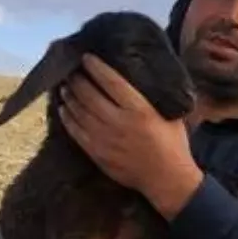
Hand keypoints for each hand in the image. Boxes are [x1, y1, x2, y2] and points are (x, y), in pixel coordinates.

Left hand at [58, 54, 202, 212]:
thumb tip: (144, 78)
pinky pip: (76, 132)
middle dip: (78, 80)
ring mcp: (105, 139)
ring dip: (70, 96)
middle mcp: (119, 122)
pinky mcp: (97, 153)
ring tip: (65, 86)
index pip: (111, 82)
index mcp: (140, 110)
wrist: (167, 180)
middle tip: (72, 71)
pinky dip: (68, 118)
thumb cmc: (173, 145)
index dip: (96, 68)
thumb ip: (155, 98)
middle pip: (89, 95)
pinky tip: (64, 109)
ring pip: (79, 112)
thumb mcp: (171, 116)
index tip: (86, 58)